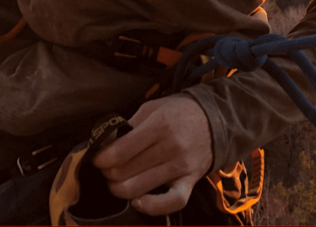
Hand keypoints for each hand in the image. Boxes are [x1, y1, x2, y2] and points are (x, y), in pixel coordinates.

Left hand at [91, 94, 212, 216]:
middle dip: (107, 173)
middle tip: (109, 167)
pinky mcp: (190, 180)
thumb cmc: (179, 112)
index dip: (100, 159)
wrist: (217, 118)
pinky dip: (151, 207)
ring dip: (119, 188)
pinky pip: (171, 202)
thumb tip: (103, 144)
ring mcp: (181, 166)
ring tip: (119, 179)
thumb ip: (128, 125)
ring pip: (137, 190)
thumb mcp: (153, 108)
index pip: (118, 153)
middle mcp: (170, 147)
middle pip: (123, 173)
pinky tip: (138, 201)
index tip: (98, 157)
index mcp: (159, 126)